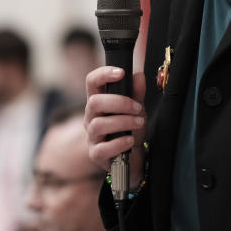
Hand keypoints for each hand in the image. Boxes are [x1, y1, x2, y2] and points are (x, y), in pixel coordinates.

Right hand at [84, 67, 146, 187]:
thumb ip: (137, 93)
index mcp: (98, 102)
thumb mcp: (136, 109)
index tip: (121, 73)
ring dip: (123, 121)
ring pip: (98, 124)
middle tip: (137, 107)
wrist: (132, 158)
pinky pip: (102, 148)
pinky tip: (130, 140)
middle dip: (119, 102)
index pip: (92, 82)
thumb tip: (138, 76)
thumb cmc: (130, 130)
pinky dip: (119, 143)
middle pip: (94, 102)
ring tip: (139, 123)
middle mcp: (91, 117)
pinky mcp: (95, 154)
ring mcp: (92, 136)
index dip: (103, 74)